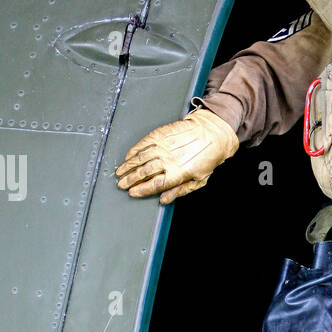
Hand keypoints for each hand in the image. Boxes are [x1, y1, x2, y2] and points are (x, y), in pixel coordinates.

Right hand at [115, 108, 238, 203]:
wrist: (212, 132)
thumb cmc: (208, 157)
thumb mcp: (199, 180)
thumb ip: (180, 190)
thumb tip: (164, 199)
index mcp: (177, 173)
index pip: (154, 185)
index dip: (141, 190)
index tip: (132, 193)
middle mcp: (167, 160)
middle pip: (144, 172)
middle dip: (130, 179)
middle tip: (121, 184)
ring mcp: (163, 146)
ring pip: (140, 158)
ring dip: (128, 166)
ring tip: (120, 172)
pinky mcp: (160, 134)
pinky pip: (143, 144)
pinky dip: (134, 151)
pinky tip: (128, 156)